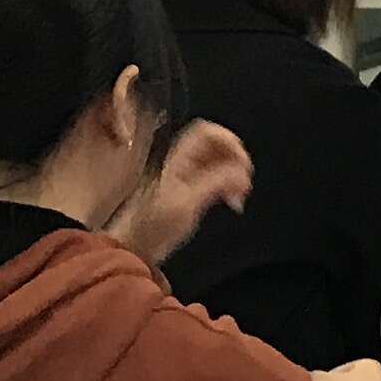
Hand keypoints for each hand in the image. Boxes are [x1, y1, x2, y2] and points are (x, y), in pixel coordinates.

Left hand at [115, 120, 253, 262]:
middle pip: (216, 146)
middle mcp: (184, 164)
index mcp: (179, 160)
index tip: (242, 161)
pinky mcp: (192, 192)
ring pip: (219, 163)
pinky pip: (217, 179)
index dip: (227, 139)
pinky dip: (229, 186)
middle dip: (235, 160)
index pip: (206, 132)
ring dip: (235, 175)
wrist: (136, 247)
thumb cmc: (153, 226)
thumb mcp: (187, 203)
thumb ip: (215, 182)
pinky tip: (232, 201)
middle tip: (244, 181)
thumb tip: (240, 171)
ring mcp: (188, 178)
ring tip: (239, 194)